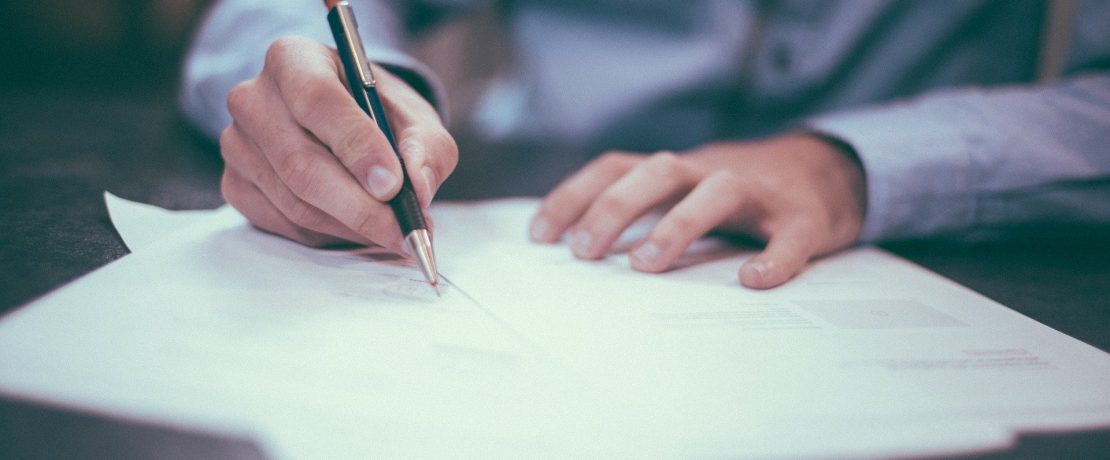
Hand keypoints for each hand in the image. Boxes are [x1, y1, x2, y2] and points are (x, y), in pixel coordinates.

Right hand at [220, 36, 456, 248]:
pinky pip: (283, 223)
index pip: (317, 100)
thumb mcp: (415, 118)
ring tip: (392, 231)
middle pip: (301, 163)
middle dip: (360, 206)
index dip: (357, 146)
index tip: (393, 185)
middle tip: (403, 230)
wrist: (344, 124)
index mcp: (294, 59)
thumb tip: (418, 187)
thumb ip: (426, 147)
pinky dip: (328, 235)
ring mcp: (237, 144)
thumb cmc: (378, 114)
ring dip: (350, 226)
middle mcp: (254, 98)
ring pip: (295, 202)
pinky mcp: (235, 184)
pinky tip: (357, 228)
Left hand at [529, 133, 866, 288]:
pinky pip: (790, 236)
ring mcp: (760, 193)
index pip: (616, 168)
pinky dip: (774, 257)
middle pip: (658, 171)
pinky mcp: (805, 218)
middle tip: (584, 253)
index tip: (539, 236)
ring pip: (718, 191)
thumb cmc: (739, 195)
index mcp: (677, 170)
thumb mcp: (685, 192)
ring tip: (645, 265)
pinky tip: (753, 281)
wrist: (829, 172)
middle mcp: (711, 172)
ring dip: (678, 223)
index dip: (575, 195)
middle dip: (615, 207)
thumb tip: (577, 252)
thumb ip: (642, 212)